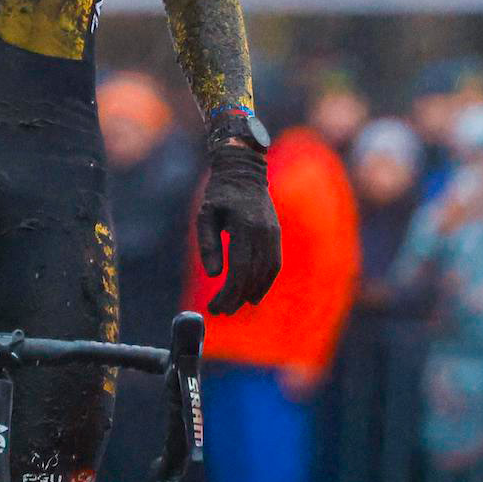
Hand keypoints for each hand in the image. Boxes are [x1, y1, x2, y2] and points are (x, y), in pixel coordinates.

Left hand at [197, 140, 281, 314]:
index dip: (227, 292)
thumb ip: (208, 244)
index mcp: (244, 226)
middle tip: (220, 310)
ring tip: (234, 306)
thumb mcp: (205, 215)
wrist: (243, 171)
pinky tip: (253, 295)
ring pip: (267, 273)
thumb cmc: (219, 194)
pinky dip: (265, 282)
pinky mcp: (277, 235)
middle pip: (252, 275)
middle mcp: (263, 232)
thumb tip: (214, 275)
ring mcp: (273, 233)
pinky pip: (274, 264)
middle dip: (236, 297)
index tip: (214, 306)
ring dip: (251, 293)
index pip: (238, 268)